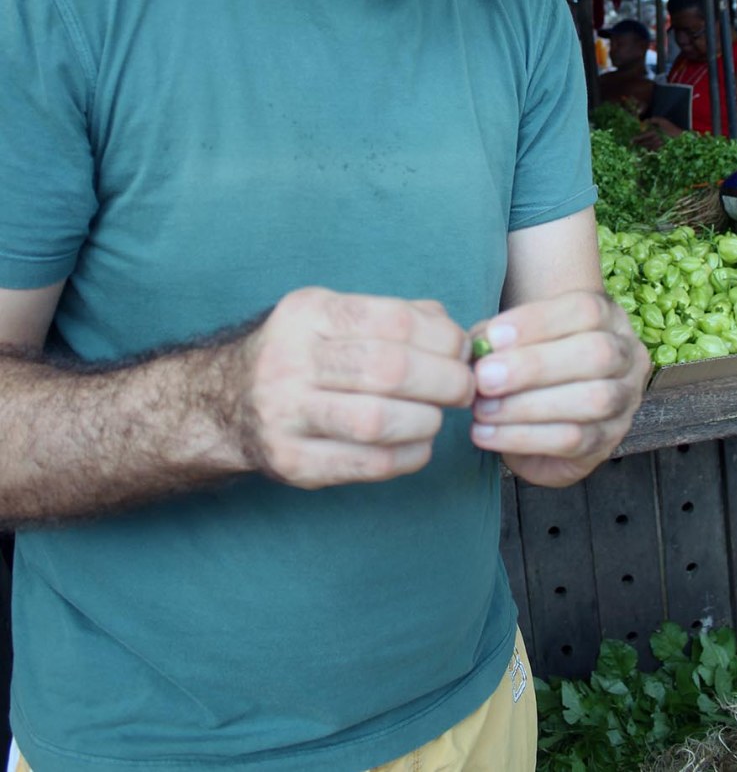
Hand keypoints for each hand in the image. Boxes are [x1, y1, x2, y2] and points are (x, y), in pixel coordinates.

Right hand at [239, 288, 472, 489]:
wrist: (230, 401)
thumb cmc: (307, 354)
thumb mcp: (336, 316)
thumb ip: (398, 316)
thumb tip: (456, 333)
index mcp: (308, 313)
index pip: (392, 320)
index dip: (442, 339)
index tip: (462, 352)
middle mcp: (289, 360)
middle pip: (388, 370)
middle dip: (444, 381)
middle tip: (464, 389)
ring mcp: (285, 414)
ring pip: (376, 421)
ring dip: (426, 421)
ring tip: (436, 417)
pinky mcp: (292, 461)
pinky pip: (367, 465)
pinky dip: (408, 456)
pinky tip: (418, 445)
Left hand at [470, 292, 649, 486]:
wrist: (544, 406)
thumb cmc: (526, 358)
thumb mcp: (513, 337)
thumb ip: (496, 338)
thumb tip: (475, 347)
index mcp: (607, 317)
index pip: (585, 309)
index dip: (538, 322)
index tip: (492, 337)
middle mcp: (626, 355)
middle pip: (596, 354)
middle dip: (534, 366)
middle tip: (484, 378)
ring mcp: (625, 400)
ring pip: (592, 401)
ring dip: (528, 406)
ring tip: (482, 410)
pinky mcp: (608, 441)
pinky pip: (575, 441)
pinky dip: (524, 438)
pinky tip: (487, 434)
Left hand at [633, 115, 682, 150]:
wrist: (680, 133)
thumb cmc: (671, 125)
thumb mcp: (662, 120)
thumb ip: (653, 120)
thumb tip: (645, 121)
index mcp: (655, 132)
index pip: (643, 136)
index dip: (637, 139)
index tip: (631, 140)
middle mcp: (656, 139)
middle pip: (645, 142)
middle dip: (638, 143)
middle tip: (632, 144)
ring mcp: (660, 144)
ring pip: (649, 146)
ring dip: (643, 146)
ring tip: (638, 145)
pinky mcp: (663, 146)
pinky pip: (655, 148)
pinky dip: (649, 148)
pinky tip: (647, 148)